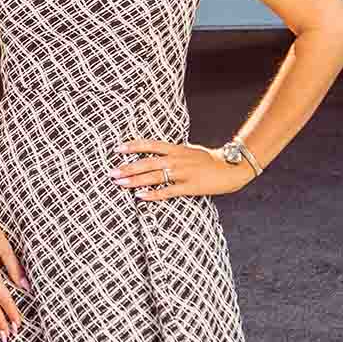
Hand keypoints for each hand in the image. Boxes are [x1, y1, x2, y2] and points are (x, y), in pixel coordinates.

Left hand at [113, 138, 253, 202]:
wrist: (231, 168)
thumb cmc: (209, 160)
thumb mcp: (189, 150)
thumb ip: (173, 152)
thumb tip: (156, 153)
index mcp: (177, 149)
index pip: (150, 145)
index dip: (133, 146)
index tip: (117, 149)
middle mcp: (177, 159)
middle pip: (147, 162)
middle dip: (128, 168)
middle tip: (111, 173)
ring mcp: (183, 173)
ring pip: (154, 177)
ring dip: (135, 181)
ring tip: (120, 183)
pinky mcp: (190, 187)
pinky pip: (168, 191)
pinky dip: (153, 194)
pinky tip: (140, 196)